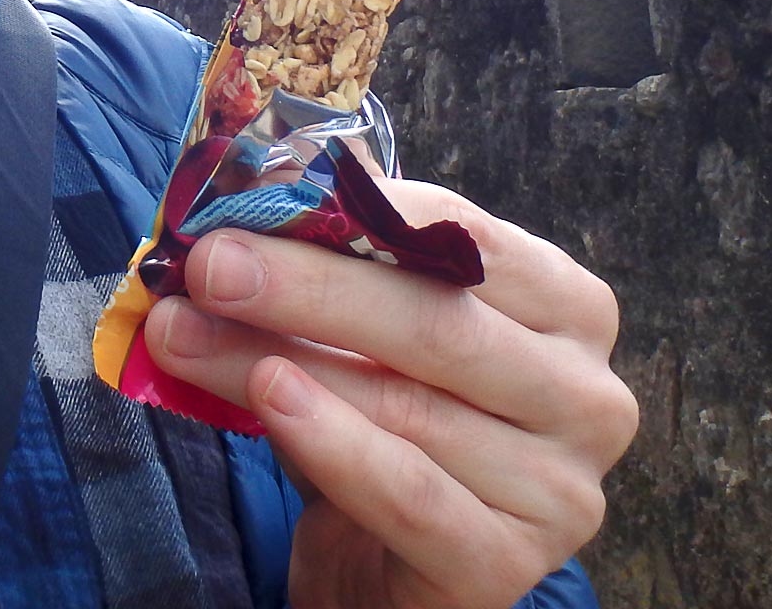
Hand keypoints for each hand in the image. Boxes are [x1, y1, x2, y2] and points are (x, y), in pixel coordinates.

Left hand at [144, 179, 638, 608]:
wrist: (391, 568)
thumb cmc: (387, 429)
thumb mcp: (369, 338)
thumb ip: (340, 272)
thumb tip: (246, 206)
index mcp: (570, 310)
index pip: (466, 237)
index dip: (357, 214)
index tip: (253, 203)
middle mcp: (587, 393)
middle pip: (439, 321)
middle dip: (309, 286)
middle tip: (208, 265)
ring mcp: (560, 487)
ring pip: (408, 406)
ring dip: (277, 361)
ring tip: (184, 334)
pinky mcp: (509, 563)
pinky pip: (409, 492)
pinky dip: (331, 442)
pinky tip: (268, 399)